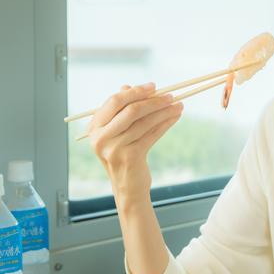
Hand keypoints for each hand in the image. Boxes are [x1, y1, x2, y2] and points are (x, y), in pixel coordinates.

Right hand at [88, 83, 183, 201]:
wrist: (127, 186)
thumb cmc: (123, 154)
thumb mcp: (117, 132)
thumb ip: (120, 110)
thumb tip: (128, 87)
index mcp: (94, 127)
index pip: (115, 101)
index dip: (135, 92)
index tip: (153, 86)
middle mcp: (101, 137)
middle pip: (131, 110)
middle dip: (153, 100)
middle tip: (170, 95)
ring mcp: (114, 148)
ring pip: (145, 122)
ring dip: (164, 111)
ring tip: (178, 105)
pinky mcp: (130, 156)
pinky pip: (152, 134)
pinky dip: (165, 124)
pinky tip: (175, 118)